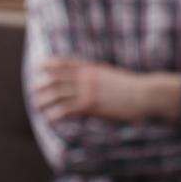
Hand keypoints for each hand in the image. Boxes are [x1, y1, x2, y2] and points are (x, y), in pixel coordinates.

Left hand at [32, 58, 146, 121]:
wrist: (144, 94)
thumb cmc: (135, 88)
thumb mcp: (116, 76)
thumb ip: (103, 77)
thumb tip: (101, 80)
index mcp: (93, 68)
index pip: (66, 63)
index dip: (52, 64)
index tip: (41, 66)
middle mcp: (87, 78)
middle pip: (57, 78)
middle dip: (44, 84)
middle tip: (35, 91)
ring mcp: (88, 91)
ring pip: (58, 93)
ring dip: (45, 99)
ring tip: (38, 105)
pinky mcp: (91, 105)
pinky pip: (67, 109)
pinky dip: (56, 113)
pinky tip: (51, 118)